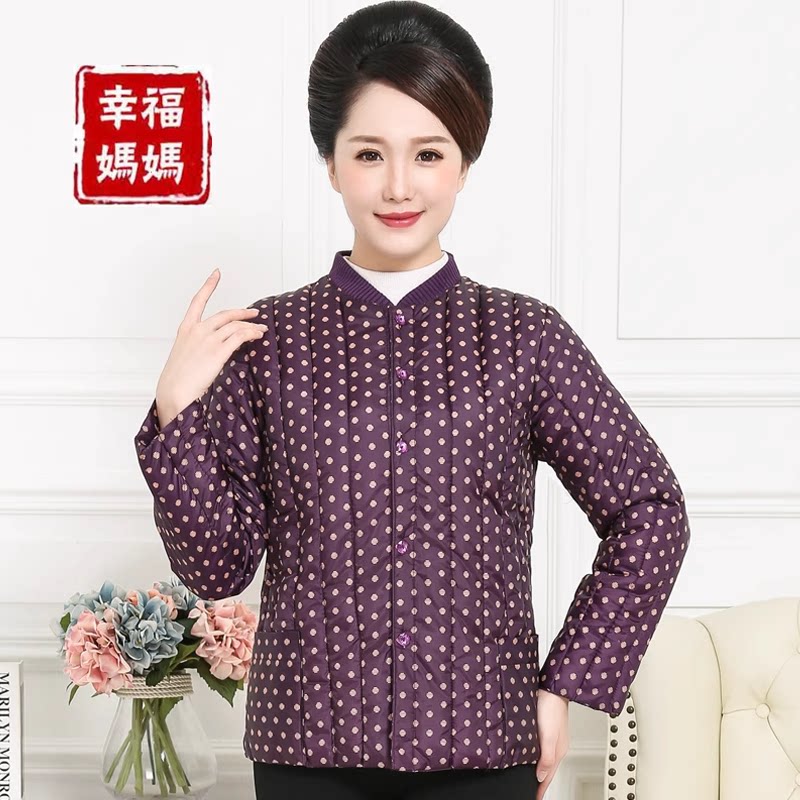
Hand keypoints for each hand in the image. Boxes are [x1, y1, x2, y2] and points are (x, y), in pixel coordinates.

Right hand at [155, 268, 266, 425]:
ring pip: (235, 325)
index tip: (216, 273)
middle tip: (254, 314)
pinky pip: (239, 337)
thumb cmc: (178, 379)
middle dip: (242, 313)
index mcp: (186, 329)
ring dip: (251, 326)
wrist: (174, 391)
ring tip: (261, 330)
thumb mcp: (184, 355)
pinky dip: (251, 334)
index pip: (197, 301)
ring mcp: (208, 339)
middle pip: (225, 314)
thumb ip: (197, 345)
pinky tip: (257, 336)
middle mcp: (197, 330)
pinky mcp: (218, 351)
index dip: (208, 285)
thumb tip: (213, 347)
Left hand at [535, 689, 569, 798]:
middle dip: (541, 781)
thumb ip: (546, 758)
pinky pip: (541, 747)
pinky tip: (530, 753)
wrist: (552, 687)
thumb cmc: (551, 708)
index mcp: (558, 751)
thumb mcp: (548, 736)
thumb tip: (541, 776)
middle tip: (534, 791)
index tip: (535, 797)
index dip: (541, 788)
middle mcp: (556, 746)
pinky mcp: (546, 728)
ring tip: (533, 777)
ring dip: (538, 768)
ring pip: (544, 758)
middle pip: (548, 769)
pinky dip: (536, 755)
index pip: (549, 776)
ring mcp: (552, 737)